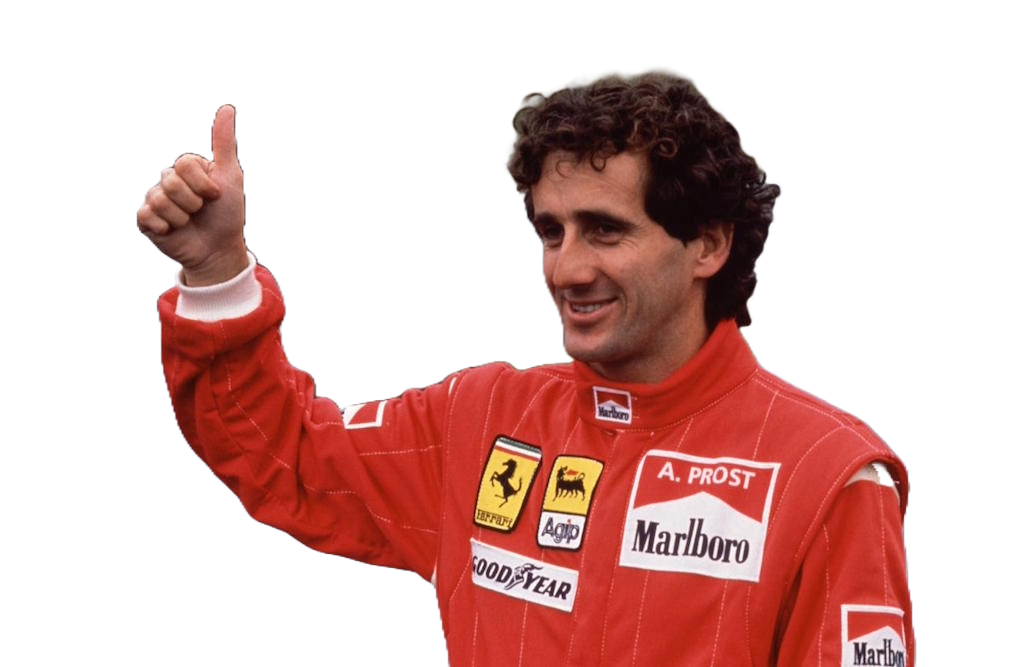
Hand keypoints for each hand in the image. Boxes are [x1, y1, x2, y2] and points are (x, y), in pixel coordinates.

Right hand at [138, 104, 247, 285]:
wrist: (219, 248)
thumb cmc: (227, 214)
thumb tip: (226, 108)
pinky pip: (147, 216)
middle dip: (193, 202)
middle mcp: (168, 181)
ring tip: (189, 222)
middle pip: (170, 182)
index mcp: (186, 168)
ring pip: (159, 201)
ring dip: (181, 217)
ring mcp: (155, 200)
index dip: (203, 185)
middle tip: (200, 211)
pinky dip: (166, 227)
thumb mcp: (230, 176)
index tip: (215, 195)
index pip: (184, 164)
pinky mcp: (146, 220)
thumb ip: (224, 143)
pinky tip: (173, 230)